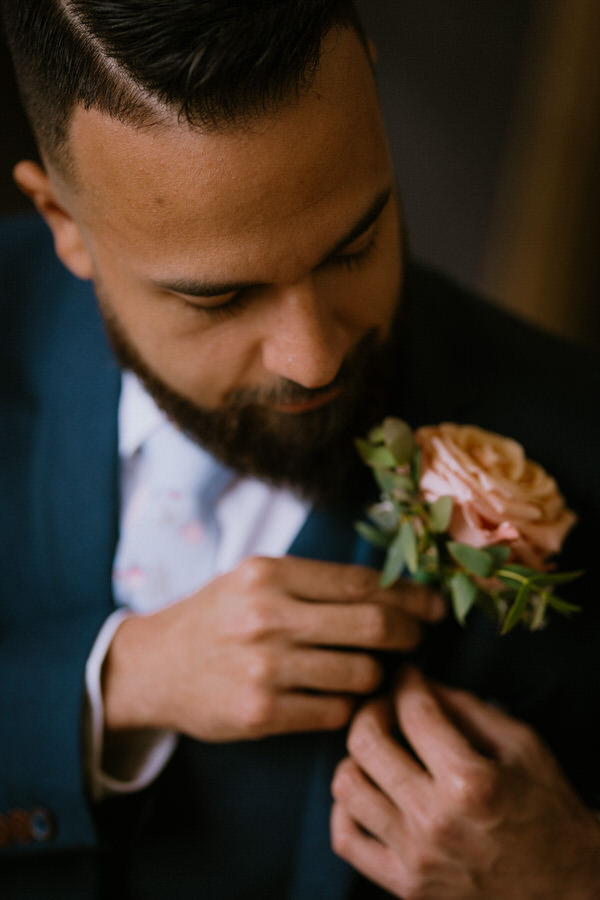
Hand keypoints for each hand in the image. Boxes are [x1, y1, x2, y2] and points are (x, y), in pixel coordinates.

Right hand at [101, 557, 444, 741]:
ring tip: (371, 668)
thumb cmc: (218, 616)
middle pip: (372, 627)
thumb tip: (394, 594)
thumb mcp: (255, 578)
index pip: (362, 583)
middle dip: (409, 634)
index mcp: (270, 574)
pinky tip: (342, 696)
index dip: (409, 596)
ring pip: (361, 674)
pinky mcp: (260, 713)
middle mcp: (268, 616)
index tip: (433, 606)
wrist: (154, 665)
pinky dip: (349, 705)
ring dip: (378, 674)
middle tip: (417, 638)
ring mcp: (264, 668)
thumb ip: (315, 583)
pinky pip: (335, 712)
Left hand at [331, 666, 599, 898]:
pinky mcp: (405, 886)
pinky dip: (345, 808)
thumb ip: (467, 707)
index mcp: (469, 782)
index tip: (407, 674)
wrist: (567, 890)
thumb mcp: (522, 746)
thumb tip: (421, 684)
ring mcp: (415, 857)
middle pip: (365, 742)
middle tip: (387, 705)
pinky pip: (345, 839)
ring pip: (346, 785)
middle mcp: (435, 821)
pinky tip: (369, 790)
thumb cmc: (548, 811)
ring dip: (356, 755)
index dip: (406, 681)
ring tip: (378, 748)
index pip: (413, 712)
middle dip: (372, 708)